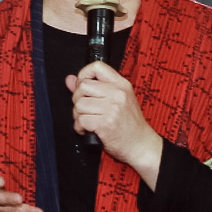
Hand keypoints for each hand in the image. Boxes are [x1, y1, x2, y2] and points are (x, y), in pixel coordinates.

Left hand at [68, 61, 165, 185]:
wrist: (141, 144)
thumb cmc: (130, 125)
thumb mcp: (118, 100)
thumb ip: (94, 88)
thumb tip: (70, 79)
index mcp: (122, 85)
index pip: (97, 67)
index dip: (84, 75)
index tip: (82, 86)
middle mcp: (118, 94)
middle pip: (83, 86)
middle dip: (77, 99)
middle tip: (84, 109)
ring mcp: (112, 108)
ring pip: (79, 105)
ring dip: (78, 115)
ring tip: (88, 120)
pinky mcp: (105, 124)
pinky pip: (81, 120)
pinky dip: (80, 127)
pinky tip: (88, 130)